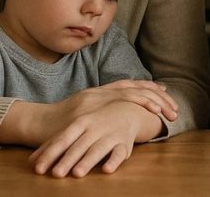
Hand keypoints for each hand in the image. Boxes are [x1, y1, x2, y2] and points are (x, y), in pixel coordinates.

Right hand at [0, 79, 177, 155]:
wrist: (35, 124)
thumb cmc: (59, 124)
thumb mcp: (84, 113)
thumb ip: (101, 112)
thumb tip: (119, 117)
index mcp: (99, 92)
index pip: (130, 86)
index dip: (150, 89)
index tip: (167, 95)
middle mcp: (99, 93)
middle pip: (135, 90)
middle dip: (157, 99)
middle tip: (174, 111)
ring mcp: (93, 101)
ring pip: (130, 95)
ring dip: (152, 103)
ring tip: (166, 113)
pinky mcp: (87, 112)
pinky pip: (116, 108)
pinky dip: (136, 108)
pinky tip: (150, 112)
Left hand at [29, 101, 161, 176]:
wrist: (126, 109)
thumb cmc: (95, 121)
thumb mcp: (75, 127)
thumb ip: (54, 143)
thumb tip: (31, 161)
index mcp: (80, 123)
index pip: (62, 140)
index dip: (50, 154)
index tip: (39, 169)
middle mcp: (94, 128)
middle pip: (79, 146)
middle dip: (67, 160)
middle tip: (56, 174)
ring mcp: (110, 135)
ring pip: (98, 149)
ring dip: (88, 161)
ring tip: (77, 173)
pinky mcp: (124, 143)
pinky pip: (119, 152)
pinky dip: (114, 161)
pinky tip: (106, 169)